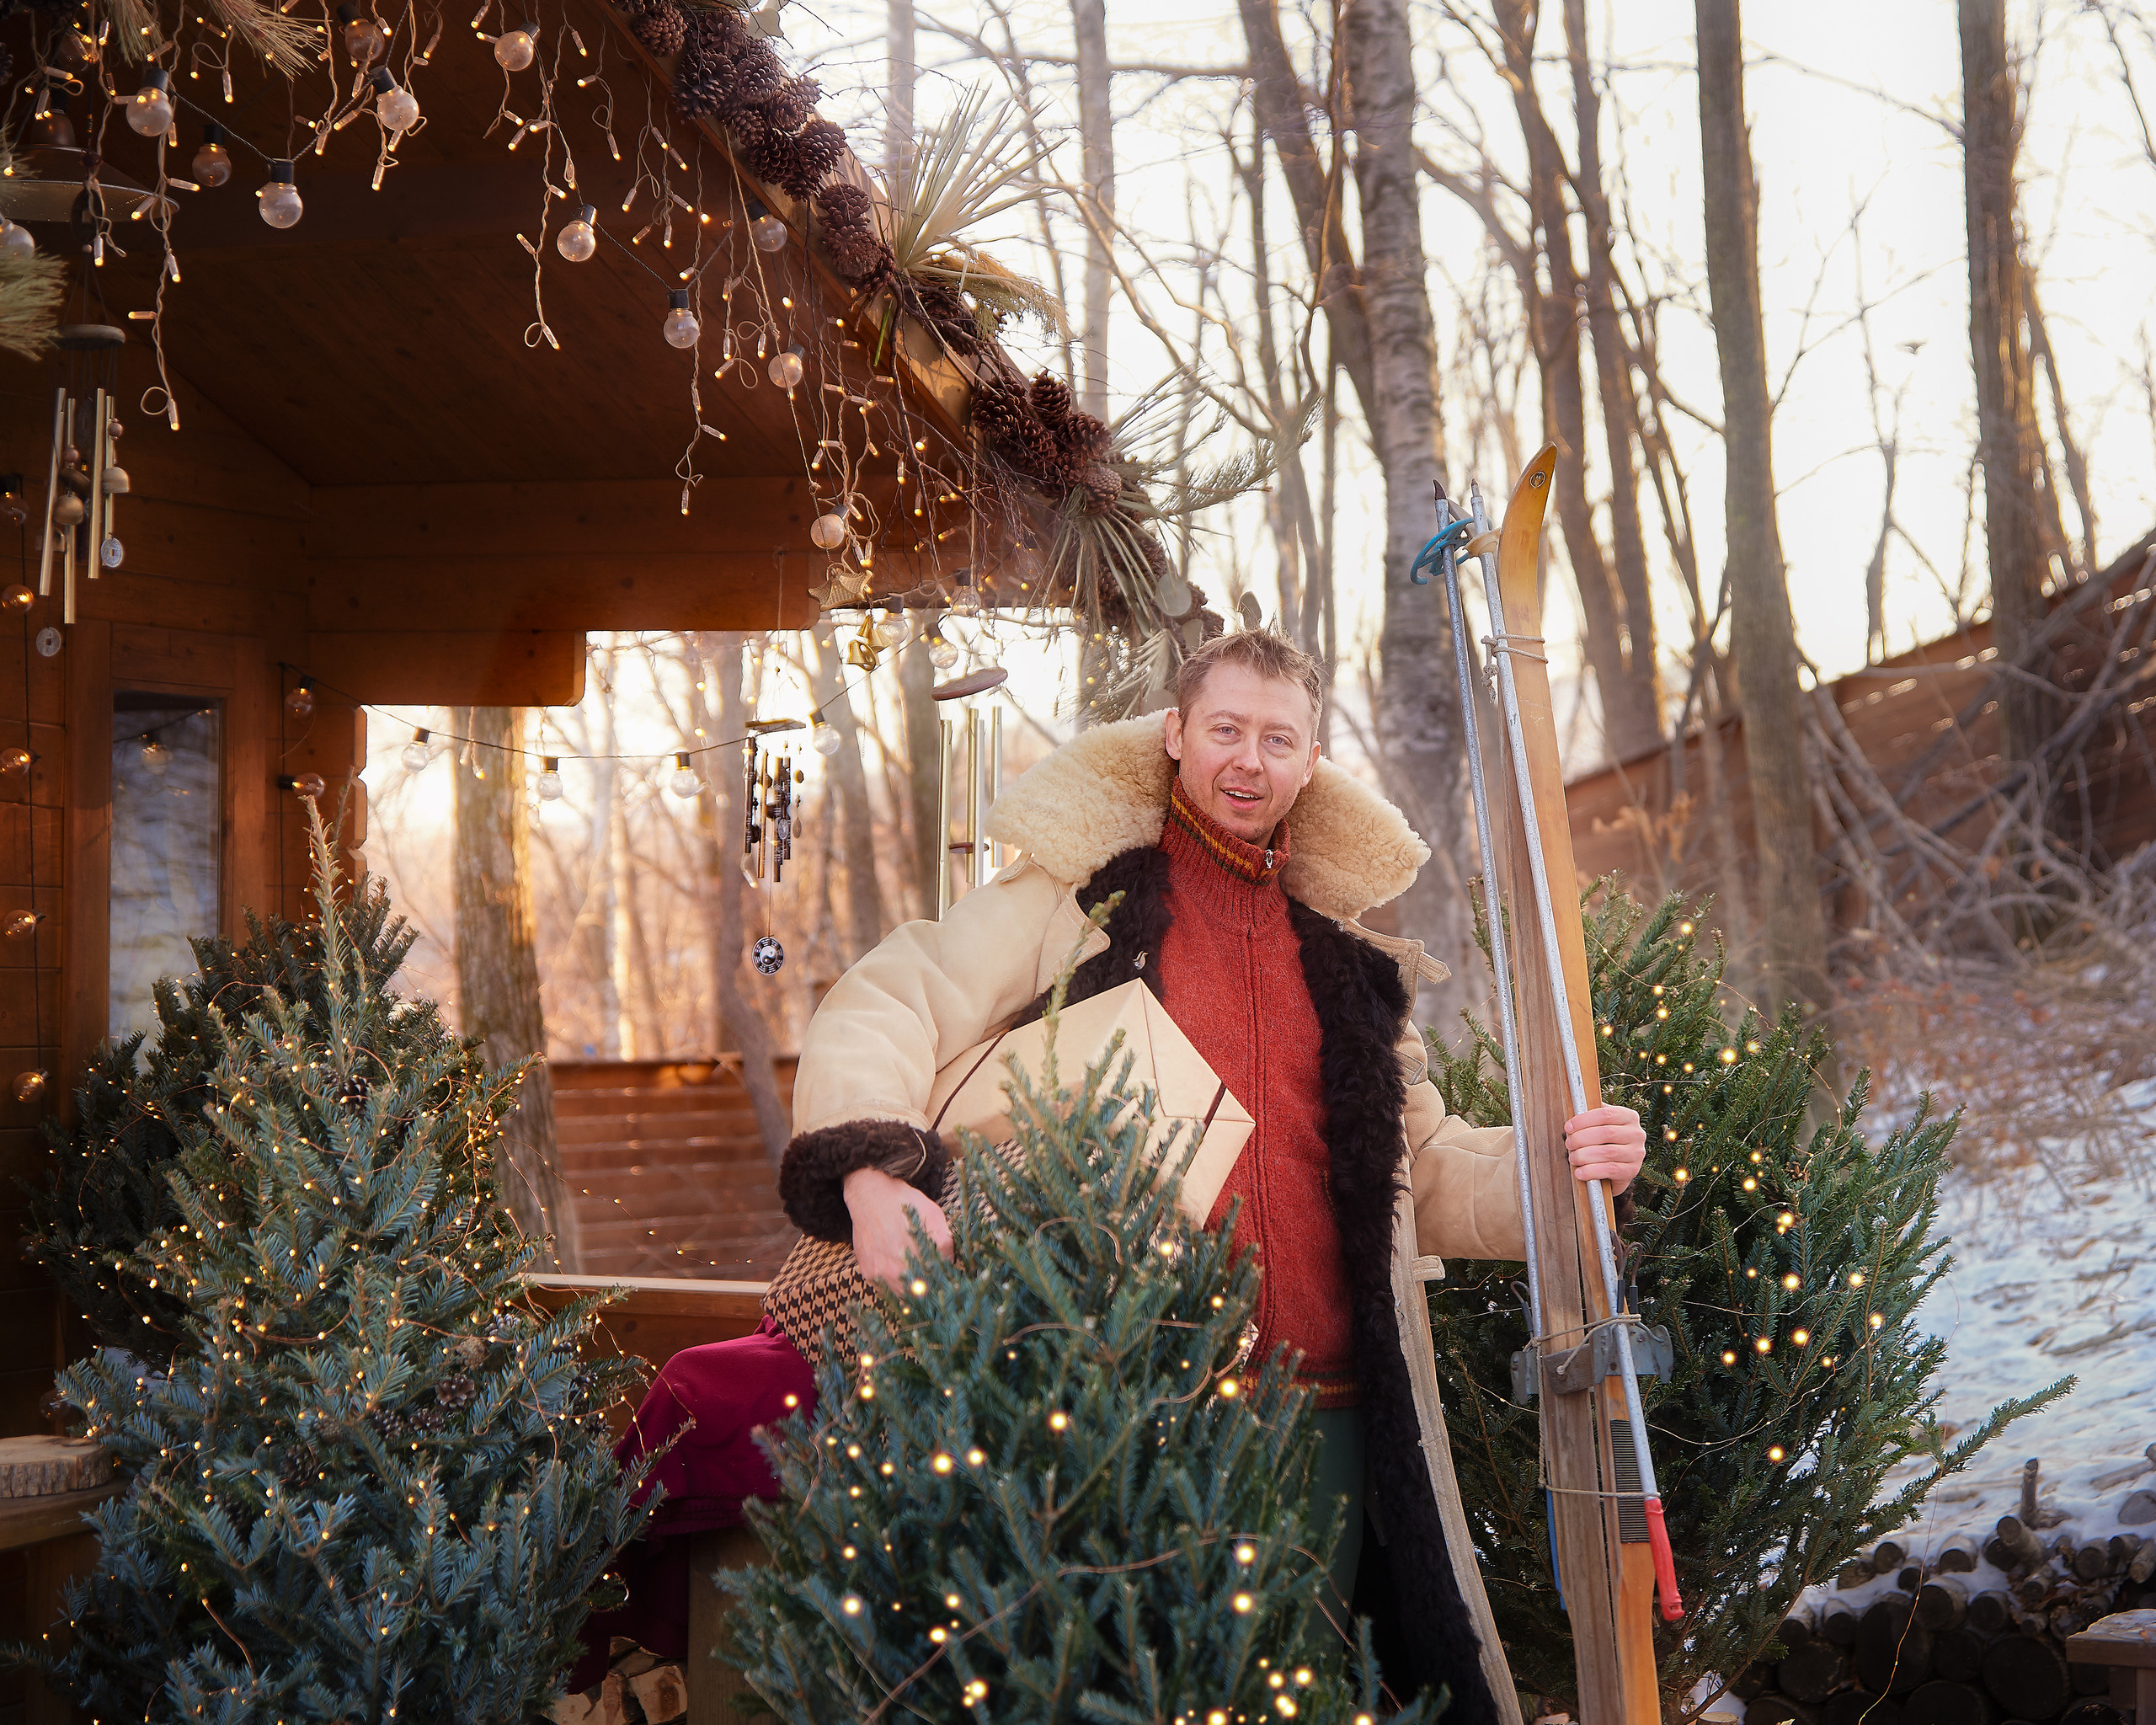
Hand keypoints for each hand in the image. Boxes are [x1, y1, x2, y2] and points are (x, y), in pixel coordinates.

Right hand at [842, 1165, 952, 1290]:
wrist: (868, 1193)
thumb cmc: (902, 1201)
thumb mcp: (930, 1212)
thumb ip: (944, 1238)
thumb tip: (950, 1261)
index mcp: (912, 1252)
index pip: (933, 1283)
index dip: (942, 1285)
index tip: (947, 1283)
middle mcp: (893, 1266)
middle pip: (917, 1294)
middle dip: (929, 1291)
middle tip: (937, 1286)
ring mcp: (878, 1271)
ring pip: (901, 1296)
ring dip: (913, 1292)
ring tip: (921, 1282)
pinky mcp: (868, 1272)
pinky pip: (885, 1290)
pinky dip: (896, 1286)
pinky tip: (903, 1275)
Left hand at [1564, 1104, 1646, 1193]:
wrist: (1618, 1168)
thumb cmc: (1605, 1142)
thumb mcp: (1601, 1125)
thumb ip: (1592, 1117)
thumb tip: (1574, 1112)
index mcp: (1629, 1117)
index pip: (1605, 1114)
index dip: (1584, 1120)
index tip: (1568, 1127)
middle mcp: (1637, 1134)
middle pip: (1606, 1133)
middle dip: (1581, 1138)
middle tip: (1569, 1144)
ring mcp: (1636, 1153)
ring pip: (1608, 1152)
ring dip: (1584, 1155)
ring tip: (1573, 1158)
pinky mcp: (1632, 1170)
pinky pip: (1610, 1170)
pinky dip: (1591, 1171)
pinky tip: (1580, 1172)